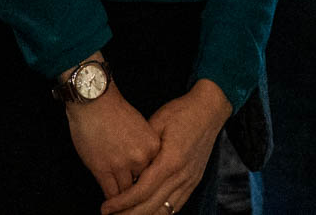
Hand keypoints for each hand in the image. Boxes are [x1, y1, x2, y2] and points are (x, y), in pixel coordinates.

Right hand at [67, 83, 160, 198]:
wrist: (95, 100)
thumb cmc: (115, 110)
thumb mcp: (140, 127)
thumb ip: (144, 147)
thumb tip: (143, 166)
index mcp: (152, 145)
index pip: (155, 173)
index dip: (149, 183)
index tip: (148, 192)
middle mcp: (140, 157)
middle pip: (142, 185)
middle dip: (138, 194)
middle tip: (136, 204)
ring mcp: (121, 165)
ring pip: (126, 193)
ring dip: (124, 202)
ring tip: (123, 209)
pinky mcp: (102, 169)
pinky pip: (110, 193)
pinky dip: (111, 202)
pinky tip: (110, 206)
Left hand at [100, 80, 230, 214]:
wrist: (209, 109)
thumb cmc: (181, 113)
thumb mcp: (157, 123)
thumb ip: (143, 148)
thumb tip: (125, 168)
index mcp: (170, 161)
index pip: (142, 192)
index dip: (122, 203)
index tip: (106, 207)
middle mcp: (182, 175)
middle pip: (151, 207)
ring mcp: (190, 181)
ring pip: (164, 211)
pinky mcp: (194, 181)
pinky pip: (176, 206)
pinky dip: (159, 212)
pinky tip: (146, 212)